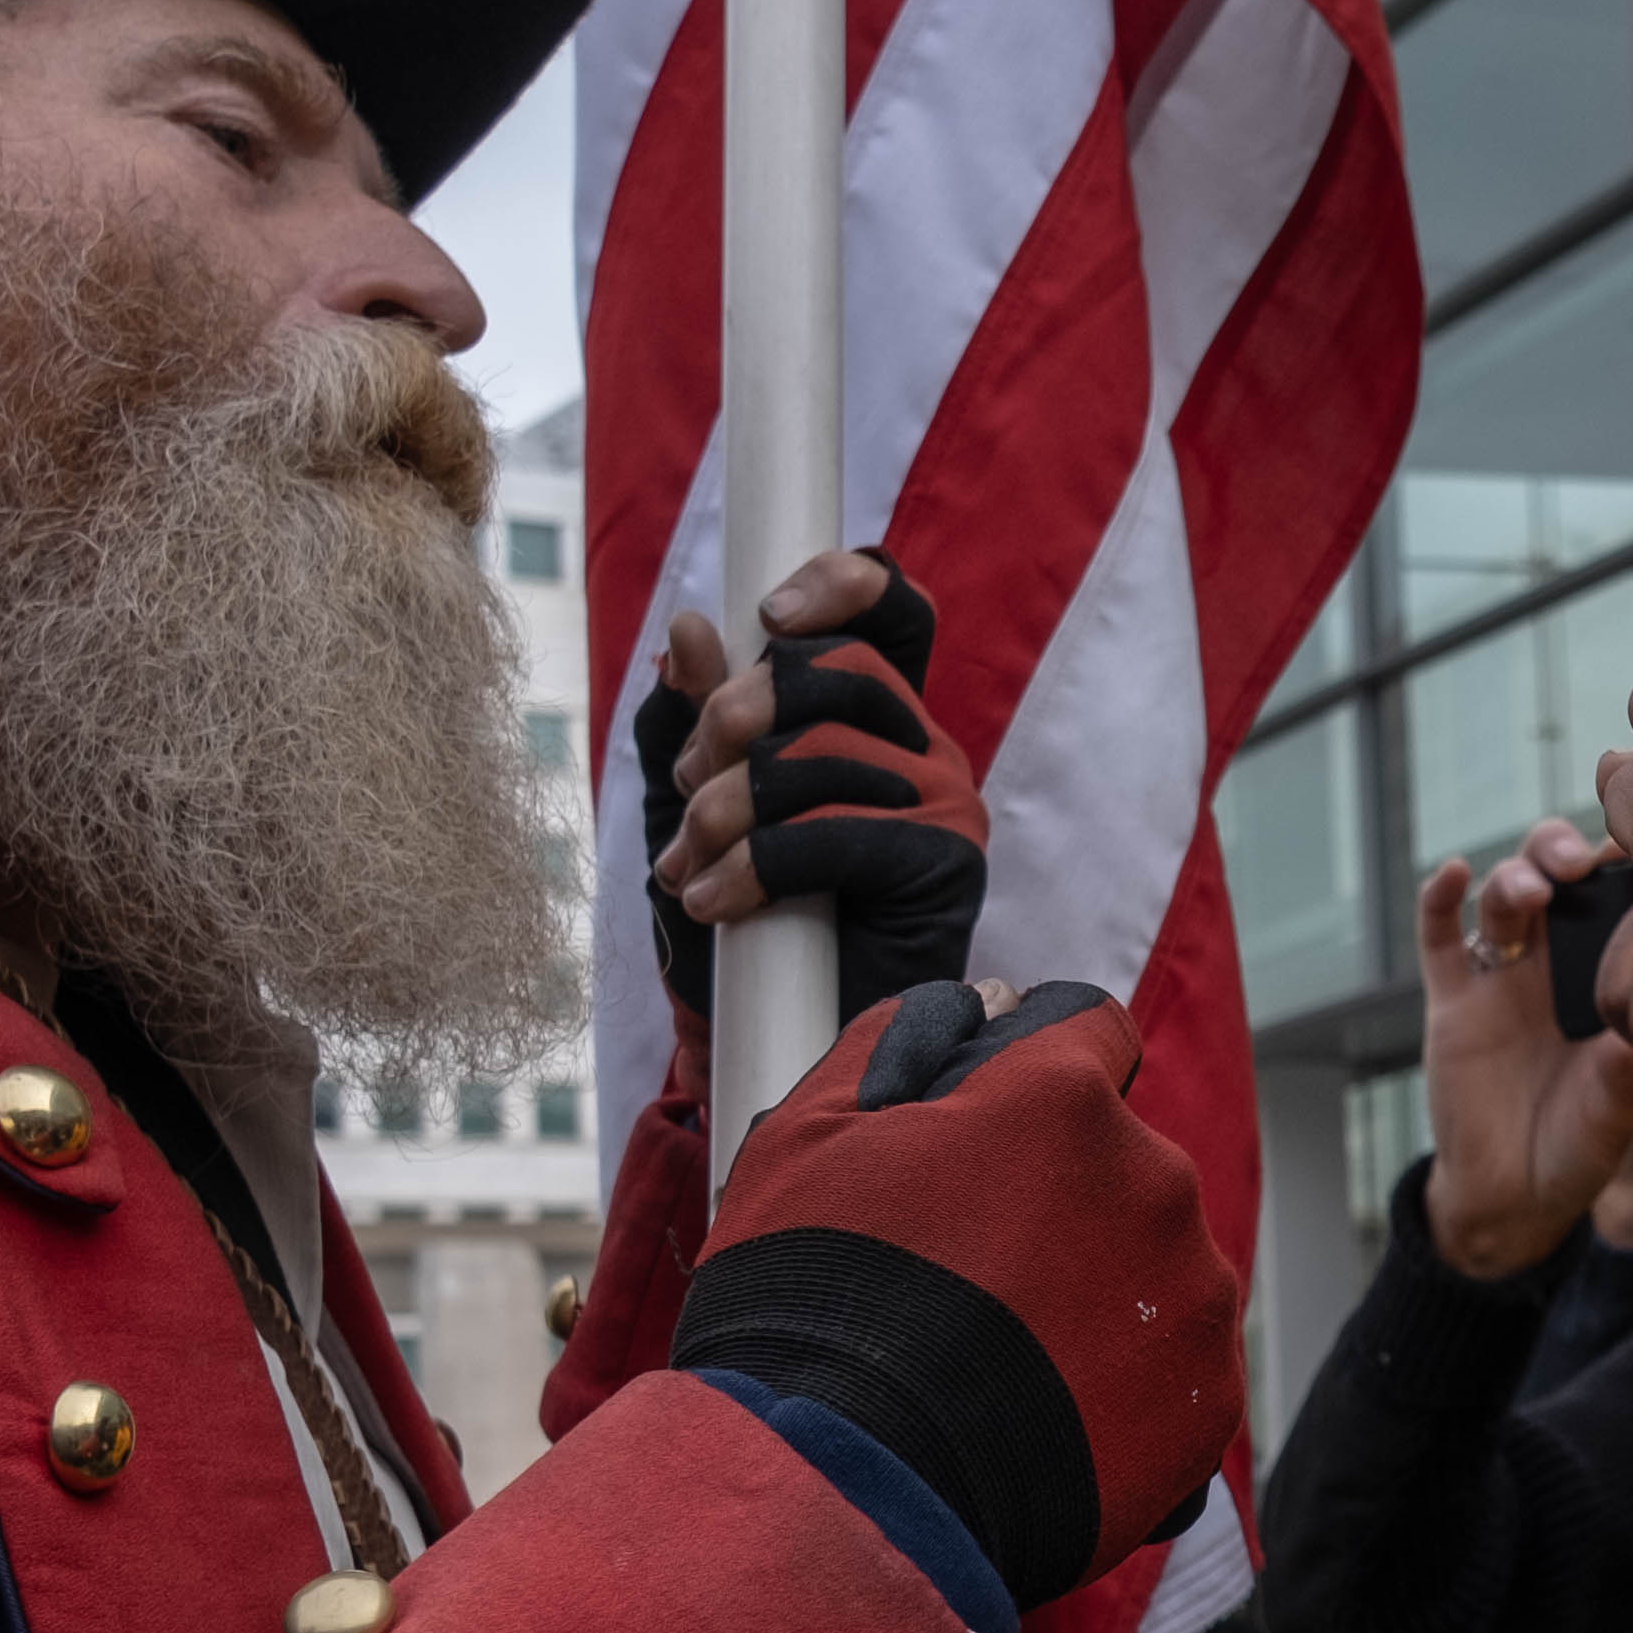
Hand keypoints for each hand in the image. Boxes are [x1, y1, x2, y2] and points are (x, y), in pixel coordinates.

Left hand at [644, 549, 990, 1013]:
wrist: (777, 1050)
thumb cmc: (740, 936)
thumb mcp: (692, 817)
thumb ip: (687, 728)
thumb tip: (693, 631)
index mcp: (875, 722)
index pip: (892, 610)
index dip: (841, 582)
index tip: (768, 618)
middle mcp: (923, 750)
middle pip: (837, 669)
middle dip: (735, 717)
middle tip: (687, 788)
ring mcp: (945, 804)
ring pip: (822, 750)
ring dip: (727, 808)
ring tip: (688, 865)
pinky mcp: (945, 867)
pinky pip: (835, 829)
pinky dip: (756, 866)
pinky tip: (719, 903)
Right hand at [677, 977, 1242, 1606]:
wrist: (850, 1492)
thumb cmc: (811, 1307)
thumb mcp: (804, 1137)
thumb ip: (896, 1042)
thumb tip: (976, 1004)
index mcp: (1063, 1099)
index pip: (1087, 1029)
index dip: (1034, 1071)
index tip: (995, 1123)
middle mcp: (1154, 1178)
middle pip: (1118, 1156)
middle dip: (1057, 1195)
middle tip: (968, 1275)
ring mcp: (1195, 1292)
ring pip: (1154, 1259)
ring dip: (1098, 1288)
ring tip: (1002, 1361)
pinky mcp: (1212, 1396)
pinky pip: (1178, 1362)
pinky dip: (1128, 1380)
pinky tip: (1047, 1416)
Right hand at [1415, 825, 1632, 1278]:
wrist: (1513, 1199)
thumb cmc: (1578, 1149)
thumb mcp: (1614, 1117)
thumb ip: (1622, 1079)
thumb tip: (1628, 1042)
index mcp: (1606, 980)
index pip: (1616, 903)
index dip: (1624, 869)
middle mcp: (1555, 968)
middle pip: (1554, 881)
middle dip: (1561, 854)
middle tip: (1578, 863)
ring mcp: (1500, 981)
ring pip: (1501, 902)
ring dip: (1515, 878)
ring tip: (1534, 889)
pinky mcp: (1452, 1004)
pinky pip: (1439, 941)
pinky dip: (1439, 900)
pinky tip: (1454, 873)